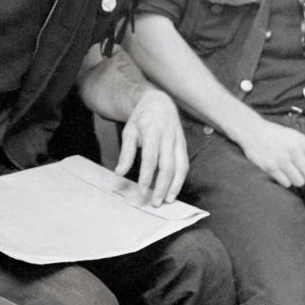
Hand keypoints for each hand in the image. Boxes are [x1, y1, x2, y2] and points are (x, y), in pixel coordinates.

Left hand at [115, 88, 187, 205]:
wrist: (159, 103)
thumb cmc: (141, 119)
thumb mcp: (129, 131)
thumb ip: (126, 153)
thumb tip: (119, 173)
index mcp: (152, 131)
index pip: (151, 158)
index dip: (147, 176)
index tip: (142, 190)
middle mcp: (168, 136)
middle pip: (168, 165)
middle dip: (162, 186)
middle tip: (154, 202)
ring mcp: (178, 141)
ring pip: (181, 167)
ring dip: (175, 186)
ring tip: (167, 200)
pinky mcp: (184, 145)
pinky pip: (185, 164)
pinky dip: (181, 179)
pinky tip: (173, 190)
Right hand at [237, 119, 304, 187]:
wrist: (251, 131)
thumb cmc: (276, 135)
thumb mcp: (296, 137)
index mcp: (301, 141)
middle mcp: (292, 151)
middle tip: (298, 168)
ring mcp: (280, 160)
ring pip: (300, 182)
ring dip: (296, 178)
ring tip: (288, 170)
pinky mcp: (270, 168)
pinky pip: (286, 184)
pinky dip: (285, 180)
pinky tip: (280, 171)